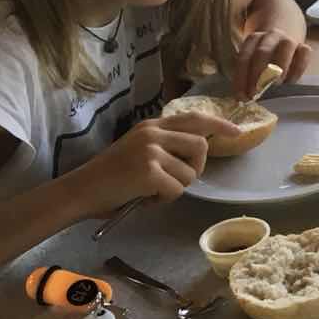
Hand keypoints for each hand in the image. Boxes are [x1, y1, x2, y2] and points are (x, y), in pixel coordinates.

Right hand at [72, 113, 221, 215]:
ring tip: (151, 190)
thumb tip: (198, 152)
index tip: (238, 132)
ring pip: (190, 173)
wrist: (80, 191)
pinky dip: (163, 200)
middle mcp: (153, 133)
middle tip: (176, 180)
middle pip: (201, 146)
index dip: (219, 124)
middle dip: (196, 168)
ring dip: (176, 188)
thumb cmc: (109, 177)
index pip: (194, 118)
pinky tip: (144, 198)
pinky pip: (176, 190)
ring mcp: (151, 151)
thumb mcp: (138, 150)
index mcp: (151, 125)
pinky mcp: (149, 171)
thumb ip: (165, 146)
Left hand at [233, 28, 310, 99]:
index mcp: (253, 39)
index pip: (244, 57)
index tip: (241, 95)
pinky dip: (297, 69)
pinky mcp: (304, 47)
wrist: (282, 44)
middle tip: (255, 93)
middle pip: (262, 52)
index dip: (242, 77)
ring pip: (286, 47)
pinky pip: (304, 54)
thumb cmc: (263, 60)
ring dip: (279, 69)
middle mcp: (270, 36)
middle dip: (257, 75)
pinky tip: (290, 82)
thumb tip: (244, 95)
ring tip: (274, 86)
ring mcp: (289, 40)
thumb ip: (247, 75)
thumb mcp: (250, 63)